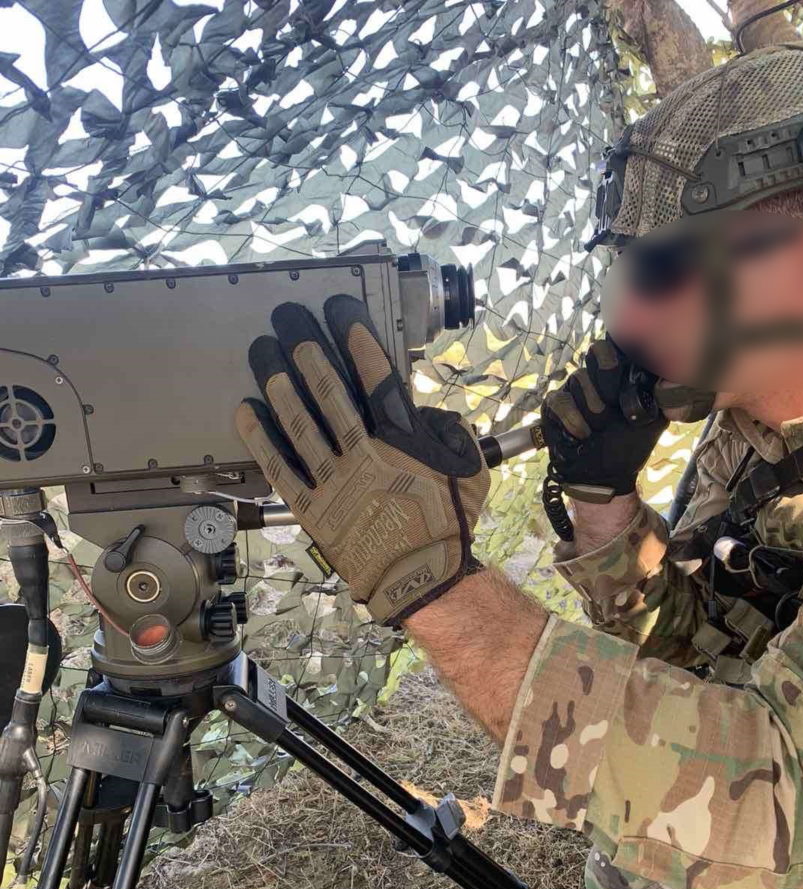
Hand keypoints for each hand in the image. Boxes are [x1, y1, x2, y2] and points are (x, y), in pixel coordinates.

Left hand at [235, 296, 488, 625]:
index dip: (356, 338)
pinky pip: (280, 467)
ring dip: (278, 383)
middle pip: (329, 389)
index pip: (376, 375)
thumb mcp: (471, 470)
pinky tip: (246, 412)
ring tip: (261, 352)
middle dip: (306, 348)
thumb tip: (430, 412)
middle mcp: (364, 451)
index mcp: (403, 439)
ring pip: (299, 421)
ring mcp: (334, 479)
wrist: (420, 578)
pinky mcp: (313, 508)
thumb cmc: (447, 527)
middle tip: (288, 319)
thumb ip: (452, 432)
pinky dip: (261, 439)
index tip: (339, 311)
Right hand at [540, 338, 665, 501]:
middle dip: (608, 379)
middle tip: (614, 406)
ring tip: (600, 428)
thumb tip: (673, 373)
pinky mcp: (554, 406)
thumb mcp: (656, 418)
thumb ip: (663, 394)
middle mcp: (595, 376)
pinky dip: (574, 418)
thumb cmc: (630, 444)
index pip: (618, 344)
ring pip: (579, 378)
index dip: (623, 358)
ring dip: (594, 407)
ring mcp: (573, 389)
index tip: (630, 383)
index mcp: (619, 374)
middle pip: (597, 352)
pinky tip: (583, 434)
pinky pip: (560, 399)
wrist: (606, 475)